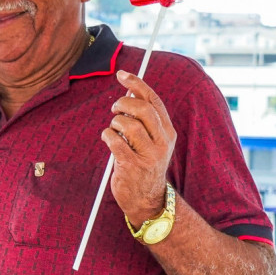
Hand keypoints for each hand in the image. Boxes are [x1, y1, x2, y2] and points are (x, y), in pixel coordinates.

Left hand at [102, 71, 176, 225]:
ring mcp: (149, 155)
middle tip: (114, 109)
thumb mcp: (151, 142)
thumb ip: (144, 121)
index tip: (122, 74)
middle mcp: (162, 142)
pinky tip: (108, 139)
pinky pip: (115, 141)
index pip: (153, 100)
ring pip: (128, 124)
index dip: (136, 84)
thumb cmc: (144, 165)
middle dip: (123, 103)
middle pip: (142, 109)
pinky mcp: (133, 165)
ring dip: (114, 122)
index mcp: (168, 132)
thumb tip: (130, 93)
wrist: (147, 199)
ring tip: (113, 129)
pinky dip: (107, 136)